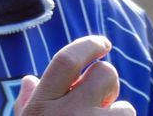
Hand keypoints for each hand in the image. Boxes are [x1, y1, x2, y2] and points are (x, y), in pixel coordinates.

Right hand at [14, 35, 135, 114]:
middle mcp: (66, 115)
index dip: (88, 46)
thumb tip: (30, 81)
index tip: (103, 43)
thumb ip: (28, 104)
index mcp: (40, 107)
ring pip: (125, 107)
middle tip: (103, 101)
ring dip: (118, 114)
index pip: (66, 60)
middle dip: (108, 84)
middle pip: (104, 74)